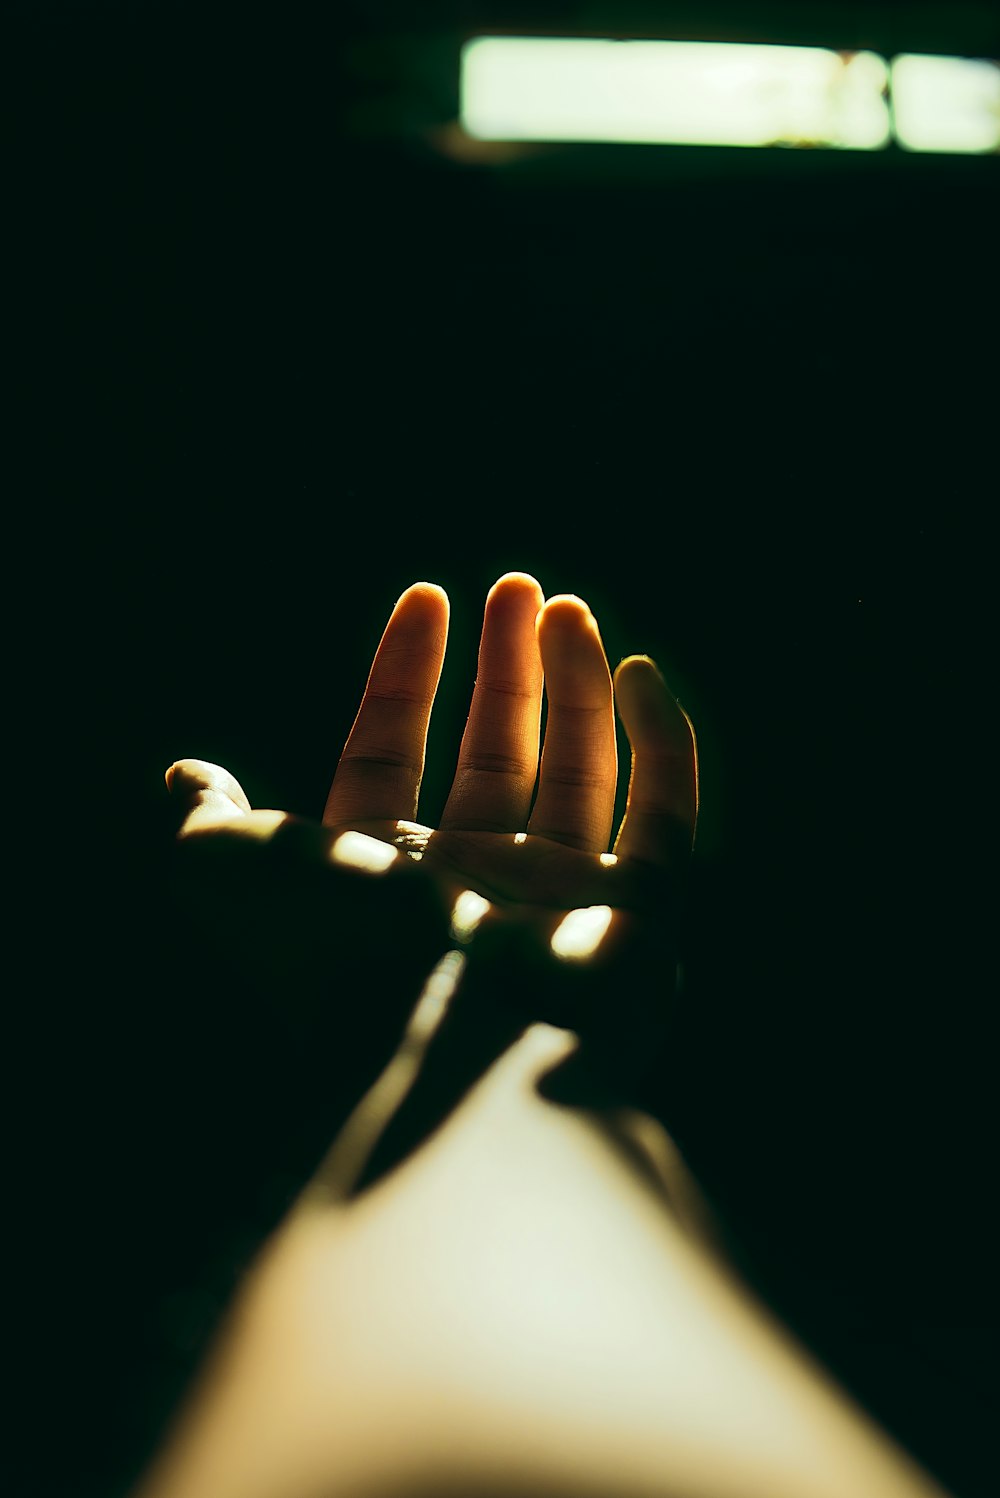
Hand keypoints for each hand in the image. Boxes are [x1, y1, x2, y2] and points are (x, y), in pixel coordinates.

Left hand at [168, 572, 696, 1063]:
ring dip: (576, 685)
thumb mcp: (232, 870)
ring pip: (580, 772)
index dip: (404, 675)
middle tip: (517, 588)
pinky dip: (660, 744)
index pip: (393, 755)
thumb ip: (207, 819)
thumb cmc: (336, 956)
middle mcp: (474, 886)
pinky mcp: (640, 916)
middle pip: (498, 755)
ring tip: (569, 609)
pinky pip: (663, 815)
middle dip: (506, 668)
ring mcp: (561, 901)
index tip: (425, 596)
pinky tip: (639, 674)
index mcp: (381, 874)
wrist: (444, 1055)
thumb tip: (183, 775)